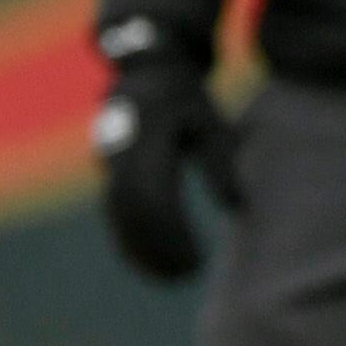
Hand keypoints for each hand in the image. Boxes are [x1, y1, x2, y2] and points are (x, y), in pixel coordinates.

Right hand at [92, 56, 239, 281]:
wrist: (145, 68)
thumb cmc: (186, 97)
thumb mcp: (209, 121)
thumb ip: (221, 160)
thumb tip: (235, 206)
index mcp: (148, 135)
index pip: (154, 197)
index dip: (171, 235)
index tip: (195, 260)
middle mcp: (122, 151)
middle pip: (132, 213)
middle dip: (156, 248)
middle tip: (187, 274)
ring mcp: (111, 162)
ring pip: (119, 216)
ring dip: (141, 249)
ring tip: (170, 276)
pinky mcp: (110, 172)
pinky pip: (115, 212)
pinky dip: (131, 240)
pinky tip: (151, 264)